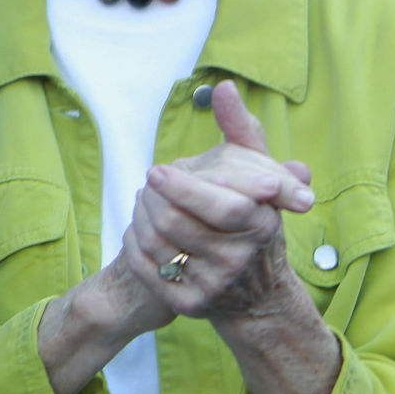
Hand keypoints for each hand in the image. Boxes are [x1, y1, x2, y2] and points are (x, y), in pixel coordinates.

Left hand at [124, 81, 313, 323]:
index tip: (156, 172)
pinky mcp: (189, 306)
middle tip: (148, 186)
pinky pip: (145, 267)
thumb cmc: (252, 219)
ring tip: (145, 204)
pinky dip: (134, 244)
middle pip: (173, 221)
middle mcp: (239, 259)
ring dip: (140, 216)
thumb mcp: (257, 175)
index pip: (219, 205)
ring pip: (154, 242)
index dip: (181, 187)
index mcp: (260, 224)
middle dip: (151, 198)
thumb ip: (241, 130)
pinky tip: (141, 231)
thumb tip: (223, 87)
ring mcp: (214, 286)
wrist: (255, 293)